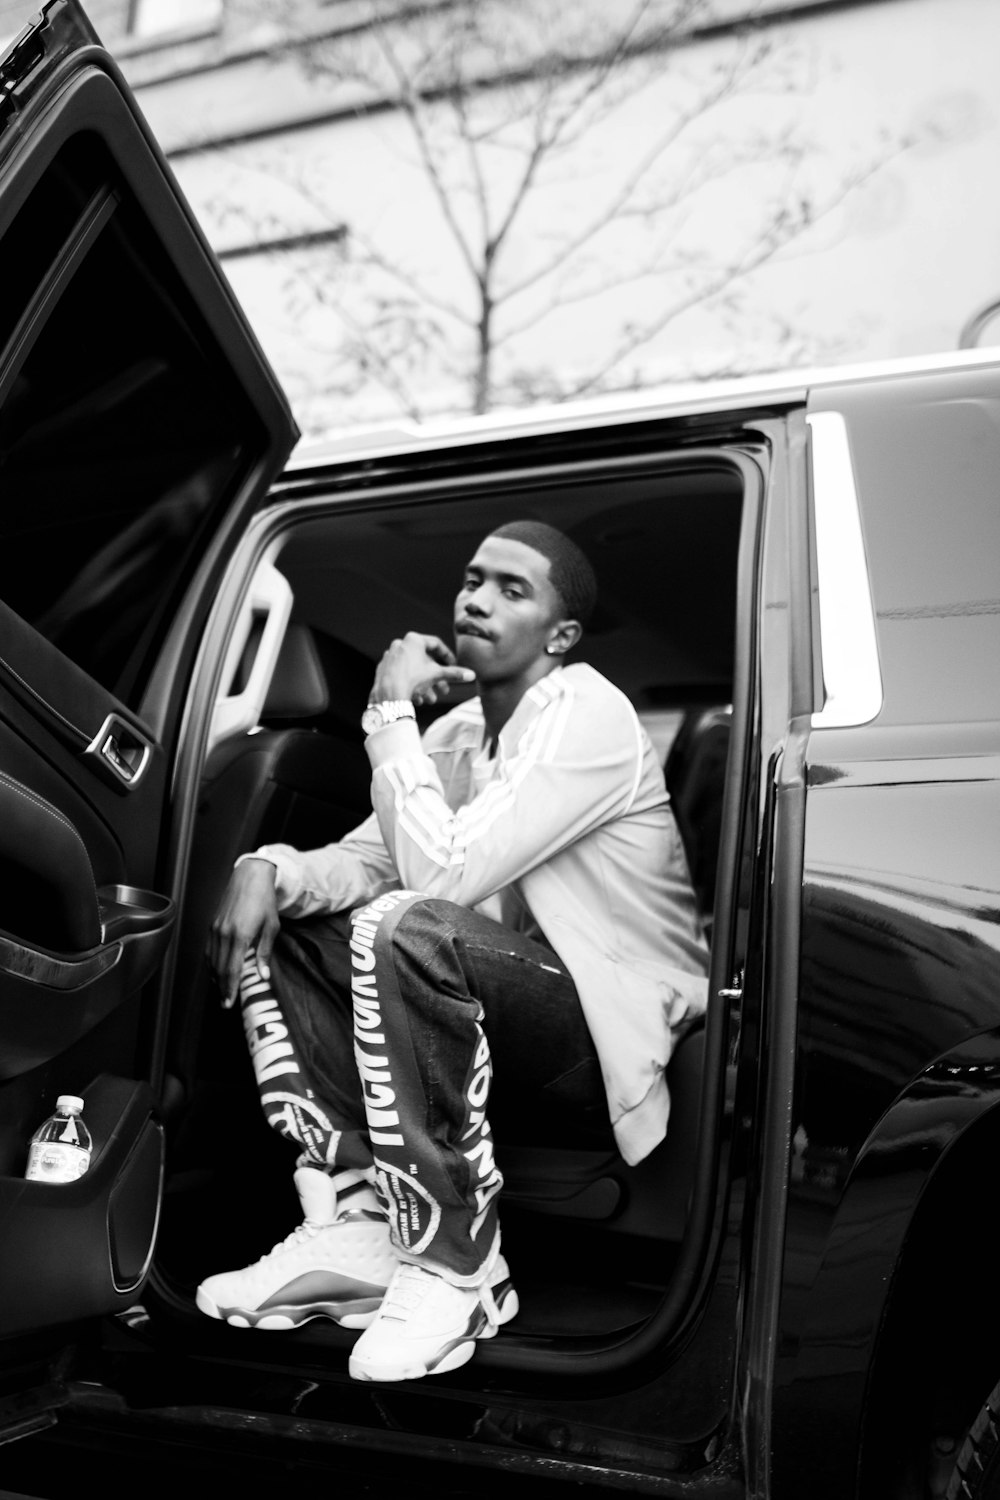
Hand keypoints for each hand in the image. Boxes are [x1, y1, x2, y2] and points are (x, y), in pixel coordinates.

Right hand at [207, 858, 279, 1007]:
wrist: (250, 877)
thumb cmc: (264, 901)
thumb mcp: (271, 927)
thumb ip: (264, 953)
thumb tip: (263, 976)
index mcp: (240, 936)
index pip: (232, 970)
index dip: (229, 988)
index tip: (228, 1003)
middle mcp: (224, 933)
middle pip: (219, 968)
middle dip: (222, 987)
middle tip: (225, 1003)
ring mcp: (216, 928)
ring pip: (212, 960)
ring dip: (216, 977)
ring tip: (222, 990)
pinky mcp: (213, 924)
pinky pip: (209, 949)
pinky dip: (211, 962)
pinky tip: (217, 969)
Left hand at [370, 632, 473, 707]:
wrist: (389, 695)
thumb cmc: (413, 679)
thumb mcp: (437, 675)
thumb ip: (454, 673)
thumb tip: (472, 675)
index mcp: (413, 640)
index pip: (436, 645)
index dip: (448, 656)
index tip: (453, 665)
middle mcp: (400, 645)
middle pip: (424, 662)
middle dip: (435, 679)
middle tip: (444, 691)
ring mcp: (389, 657)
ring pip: (413, 671)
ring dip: (425, 686)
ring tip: (430, 700)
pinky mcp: (382, 669)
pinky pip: (401, 676)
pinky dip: (411, 685)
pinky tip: (417, 699)